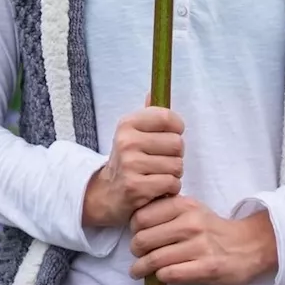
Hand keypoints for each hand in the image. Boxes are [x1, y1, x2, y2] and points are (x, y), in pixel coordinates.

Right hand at [82, 98, 183, 227]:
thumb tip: (153, 92)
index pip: (167, 118)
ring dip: (173, 174)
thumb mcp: (132, 133)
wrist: (106, 193)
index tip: (171, 135)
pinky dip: (170, 188)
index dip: (177, 128)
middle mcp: (127, 141)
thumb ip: (148, 115)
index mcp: (128, 124)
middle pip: (177, 143)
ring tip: (158, 175)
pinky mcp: (135, 187)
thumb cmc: (128, 160)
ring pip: (177, 166)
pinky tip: (158, 188)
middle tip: (162, 161)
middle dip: (176, 155)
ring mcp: (130, 164)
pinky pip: (172, 183)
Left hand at [128, 195, 277, 284]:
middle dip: (135, 250)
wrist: (248, 245)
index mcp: (185, 205)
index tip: (135, 234)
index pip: (143, 216)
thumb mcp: (193, 209)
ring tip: (137, 271)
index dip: (133, 228)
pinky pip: (170, 273)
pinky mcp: (207, 267)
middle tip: (136, 254)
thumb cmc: (213, 228)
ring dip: (141, 268)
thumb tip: (136, 218)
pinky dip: (160, 276)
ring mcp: (200, 246)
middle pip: (144, 239)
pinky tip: (159, 275)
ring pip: (155, 259)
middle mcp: (191, 224)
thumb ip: (168, 209)